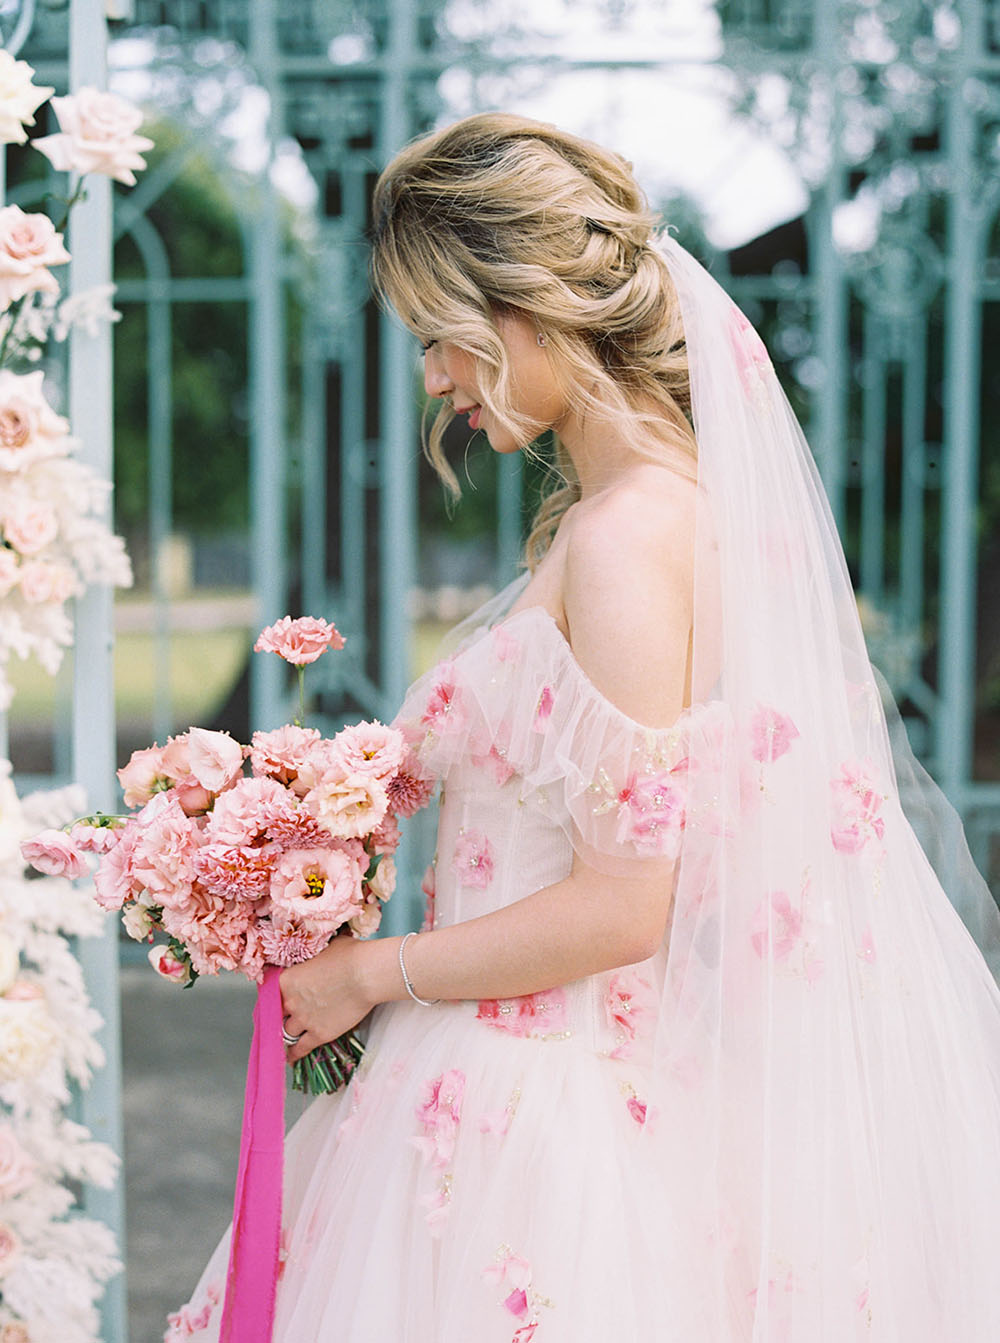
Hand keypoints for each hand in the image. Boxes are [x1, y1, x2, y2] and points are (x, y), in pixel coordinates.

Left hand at [279, 935, 374, 1063]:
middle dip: (280, 1014)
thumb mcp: (323, 949)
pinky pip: (300, 1048)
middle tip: (284, 1015)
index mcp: (287, 979)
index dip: (274, 996)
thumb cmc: (349, 956)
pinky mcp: (319, 1034)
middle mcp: (290, 1001)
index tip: (277, 998)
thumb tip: (315, 955)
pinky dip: (294, 1053)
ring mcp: (304, 1019)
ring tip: (287, 1036)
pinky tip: (290, 1056)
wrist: (366, 975)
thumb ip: (312, 959)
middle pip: (275, 1013)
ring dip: (287, 1032)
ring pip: (285, 1032)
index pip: (269, 992)